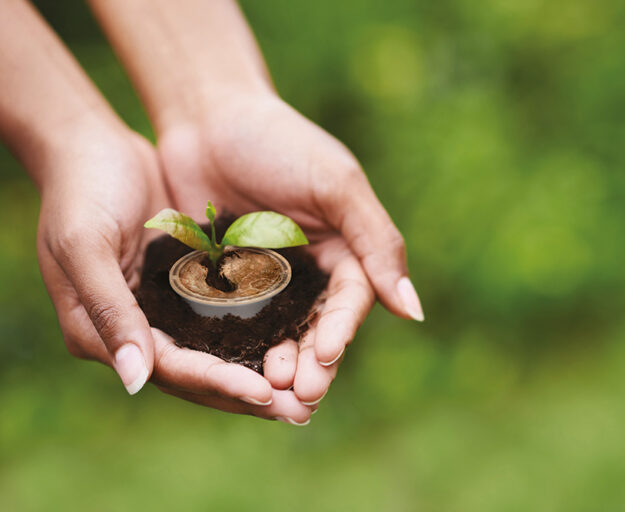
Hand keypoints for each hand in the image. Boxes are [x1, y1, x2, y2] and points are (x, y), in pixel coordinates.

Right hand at [35, 127, 313, 422]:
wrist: (91, 145)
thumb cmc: (79, 190)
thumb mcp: (85, 245)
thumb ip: (109, 310)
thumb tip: (136, 381)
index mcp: (100, 333)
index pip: (170, 369)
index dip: (217, 382)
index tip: (265, 393)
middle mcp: (135, 331)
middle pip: (199, 375)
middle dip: (250, 393)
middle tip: (302, 410)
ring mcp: (162, 310)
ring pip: (218, 353)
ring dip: (262, 371)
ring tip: (309, 387)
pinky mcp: (186, 287)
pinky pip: (226, 319)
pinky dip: (258, 333)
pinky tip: (295, 339)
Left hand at [157, 93, 423, 404]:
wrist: (206, 114)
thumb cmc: (278, 140)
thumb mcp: (336, 184)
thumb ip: (376, 242)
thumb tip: (414, 310)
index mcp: (344, 249)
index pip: (350, 301)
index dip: (340, 331)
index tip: (325, 356)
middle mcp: (308, 272)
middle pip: (314, 328)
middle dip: (310, 364)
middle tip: (298, 398)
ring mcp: (264, 280)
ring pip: (275, 335)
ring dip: (274, 366)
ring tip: (267, 395)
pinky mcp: (222, 283)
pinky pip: (231, 323)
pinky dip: (233, 350)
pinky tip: (226, 372)